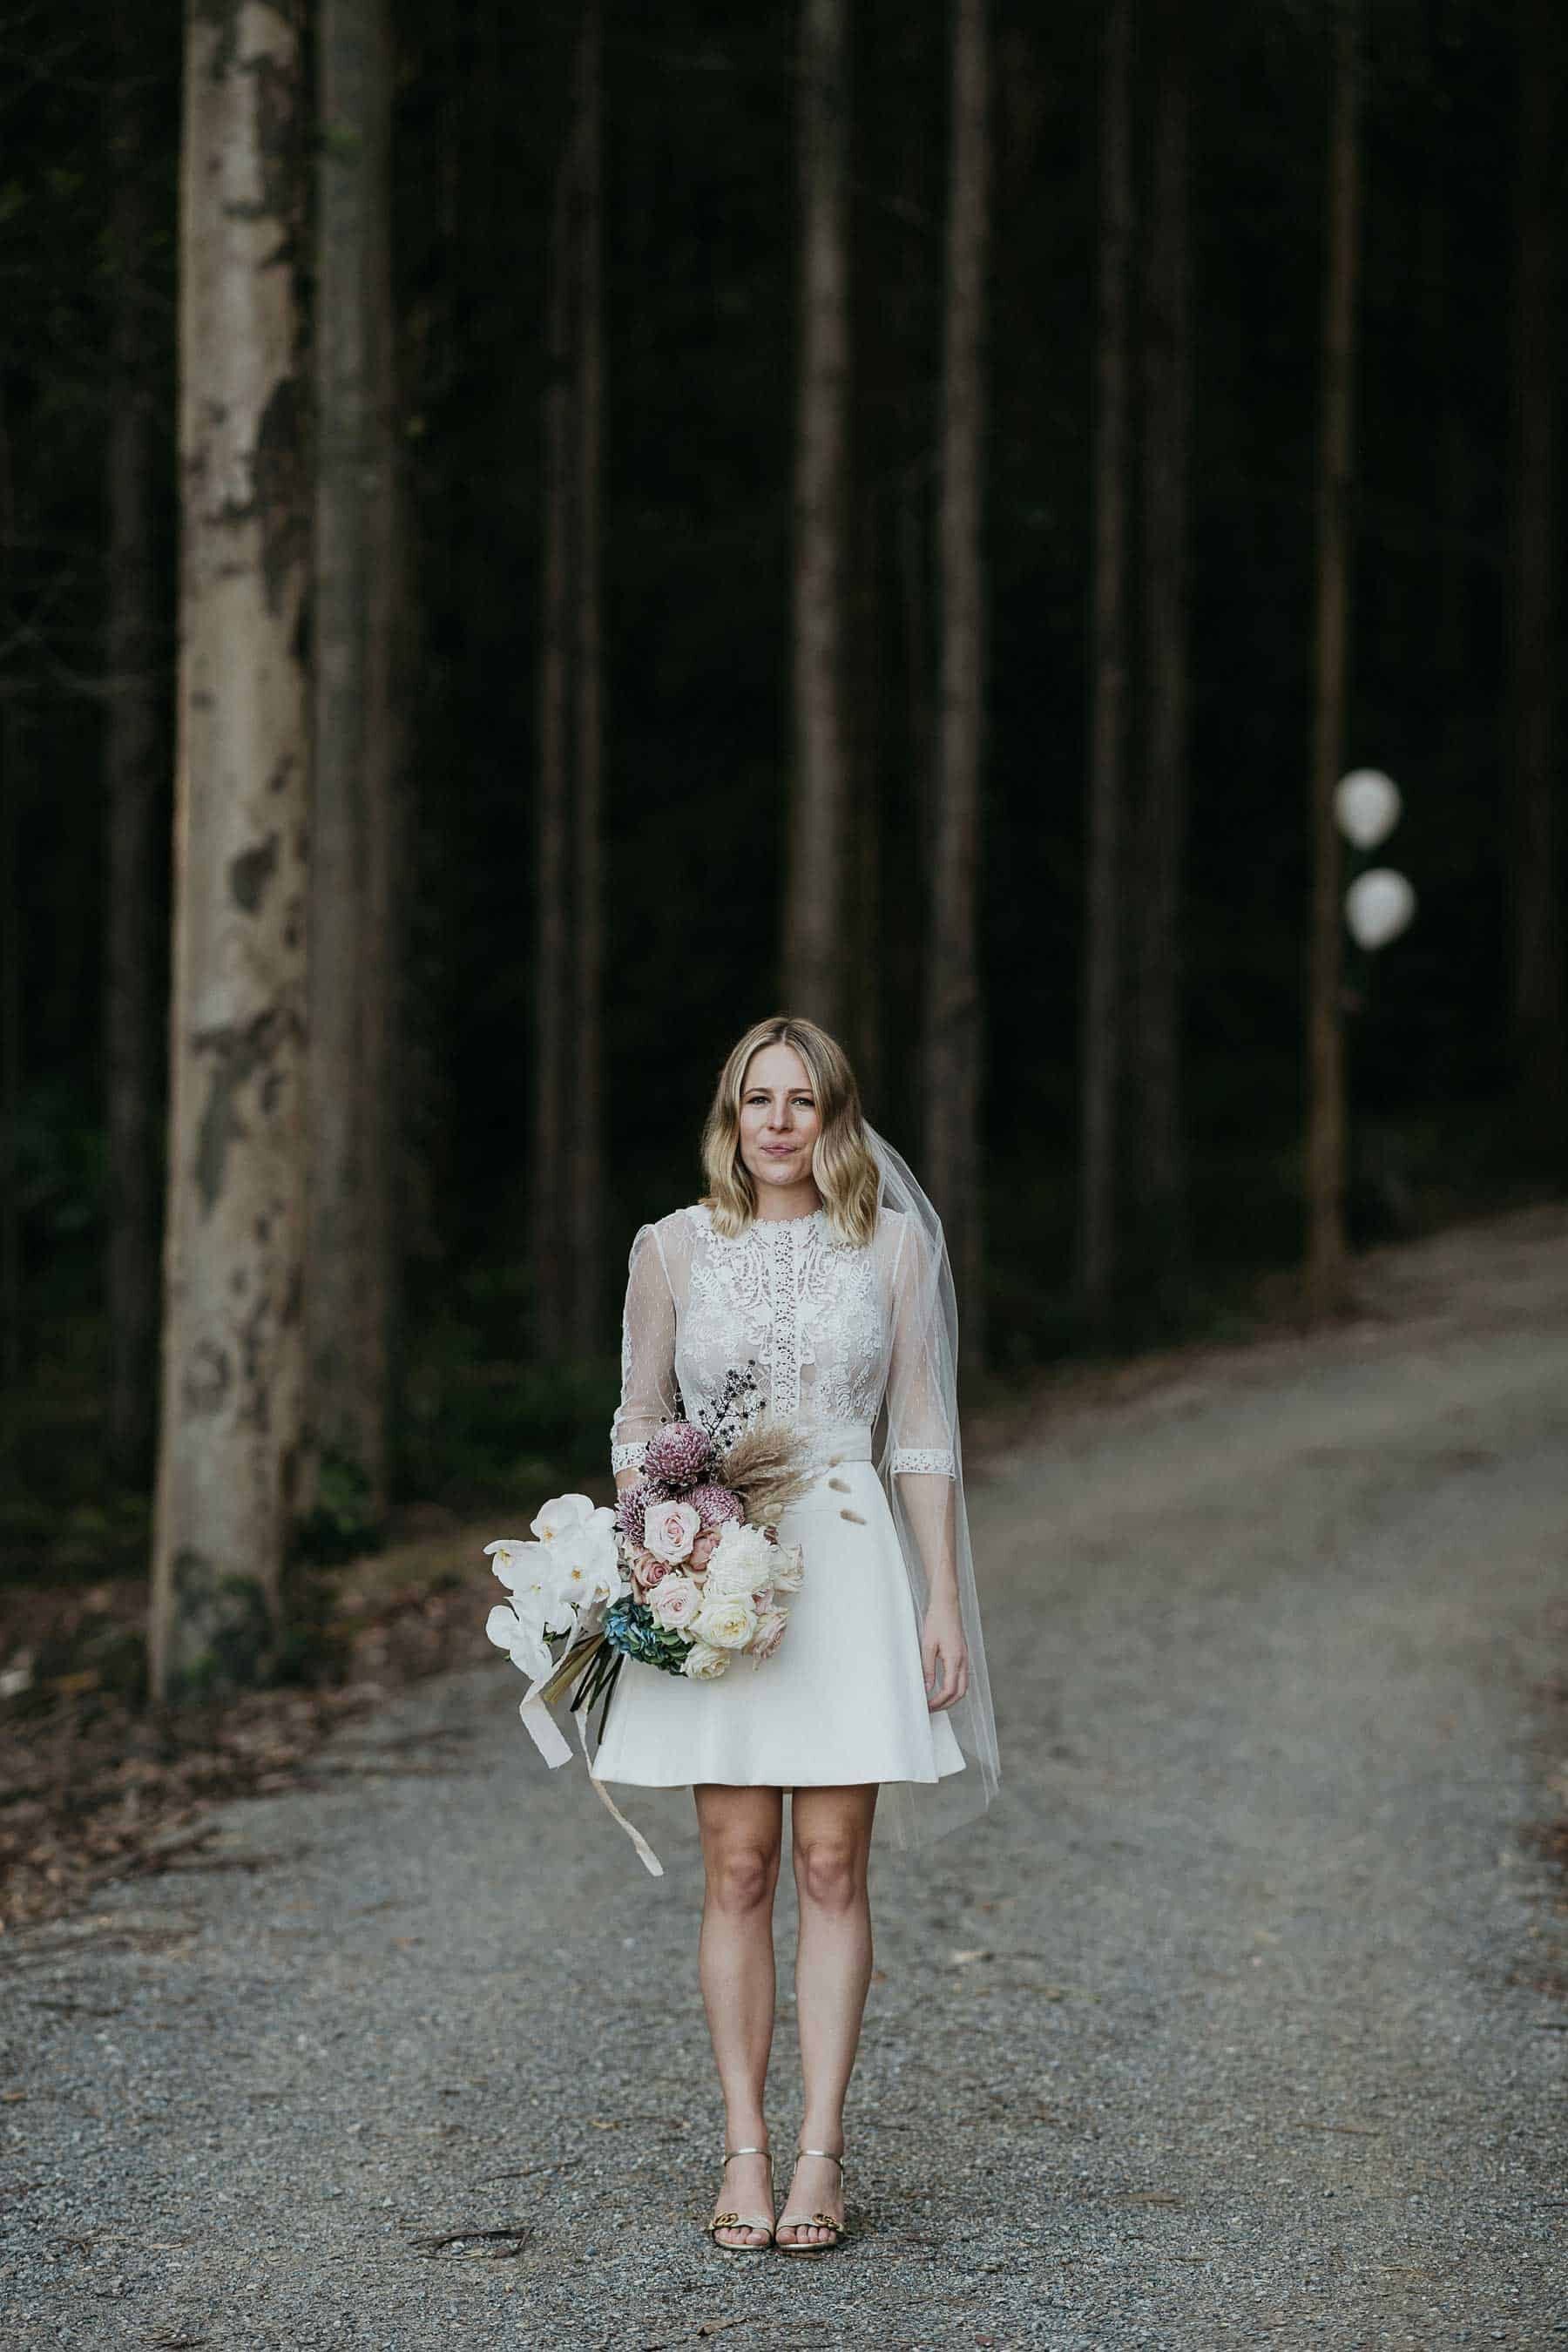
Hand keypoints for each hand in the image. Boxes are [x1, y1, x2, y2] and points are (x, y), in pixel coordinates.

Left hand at [921, 1597, 968, 1712]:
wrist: (947, 1604)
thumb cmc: (937, 1621)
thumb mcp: (927, 1645)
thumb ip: (927, 1668)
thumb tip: (927, 1687)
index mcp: (955, 1659)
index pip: (949, 1690)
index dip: (938, 1702)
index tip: (927, 1706)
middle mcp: (963, 1661)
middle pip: (960, 1693)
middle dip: (946, 1704)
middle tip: (931, 1709)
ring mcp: (965, 1658)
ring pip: (963, 1686)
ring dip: (951, 1698)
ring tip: (936, 1702)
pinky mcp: (963, 1655)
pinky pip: (962, 1677)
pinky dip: (954, 1688)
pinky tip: (942, 1688)